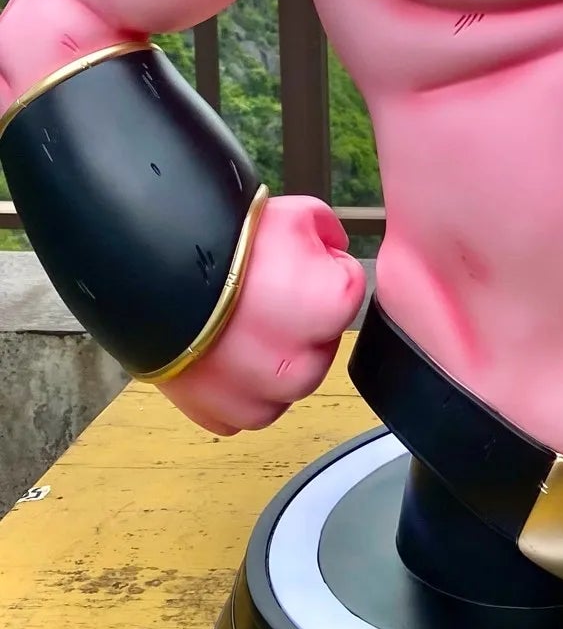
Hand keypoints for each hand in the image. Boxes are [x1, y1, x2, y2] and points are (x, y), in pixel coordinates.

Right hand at [160, 195, 367, 434]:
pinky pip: (243, 409)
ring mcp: (260, 396)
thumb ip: (329, 236)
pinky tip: (220, 356)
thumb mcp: (296, 214)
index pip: (347, 292)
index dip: (320, 272)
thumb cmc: (227, 240)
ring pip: (283, 387)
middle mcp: (303, 366)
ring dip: (270, 363)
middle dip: (299, 325)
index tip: (289, 265)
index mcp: (332, 311)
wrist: (149, 268)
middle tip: (261, 297)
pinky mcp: (221, 414)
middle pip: (317, 347)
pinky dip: (235, 388)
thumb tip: (333, 254)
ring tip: (237, 328)